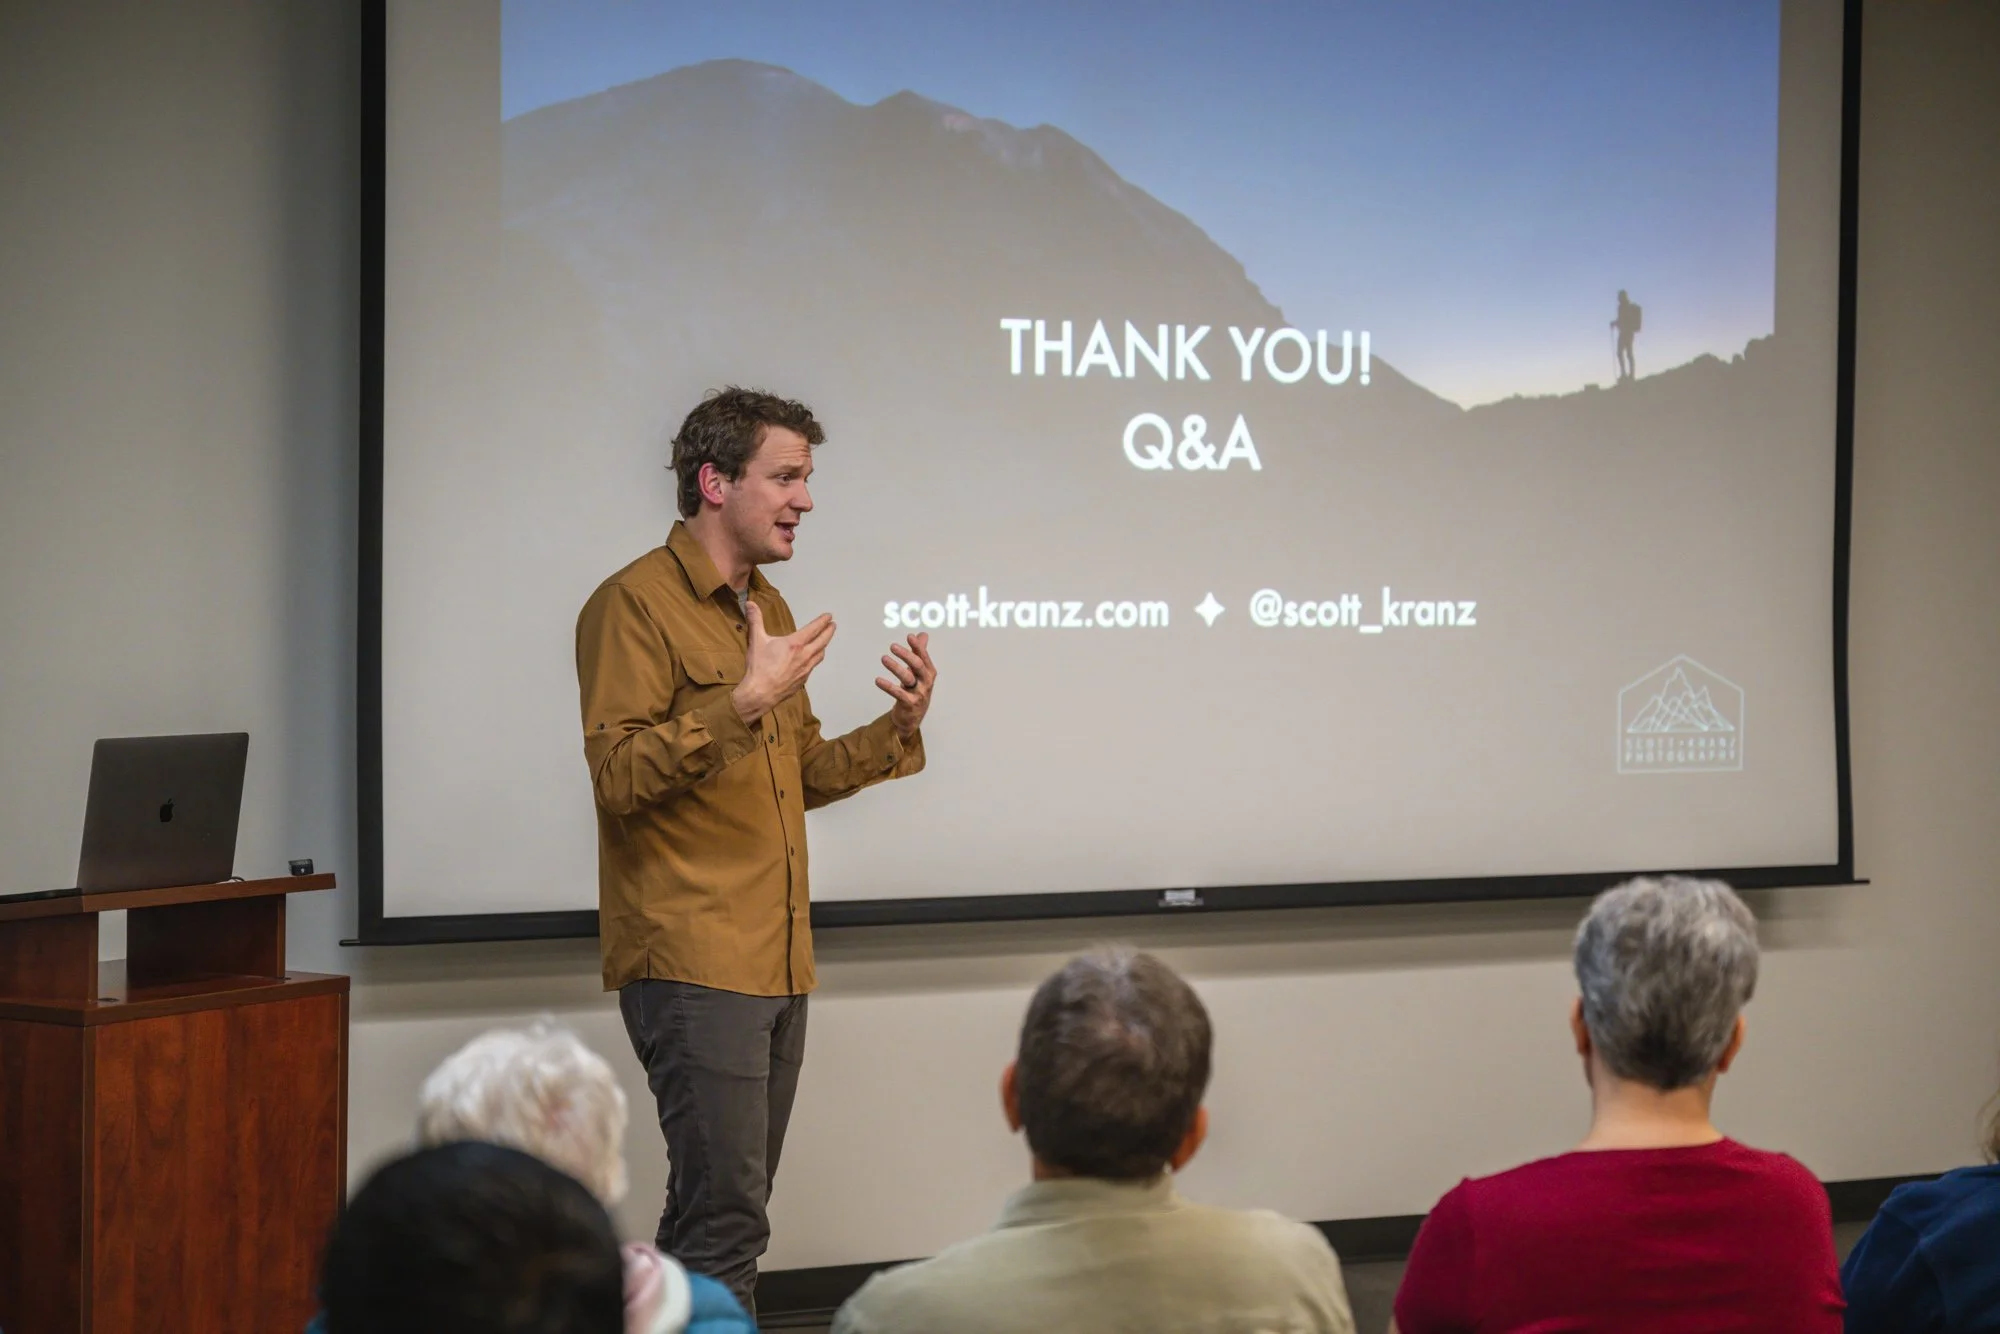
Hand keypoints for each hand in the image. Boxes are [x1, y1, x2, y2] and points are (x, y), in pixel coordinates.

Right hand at [734, 603, 833, 723]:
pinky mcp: (803, 680)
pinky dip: (815, 660)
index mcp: (795, 644)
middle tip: (833, 626)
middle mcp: (804, 656)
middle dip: (829, 632)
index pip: (814, 629)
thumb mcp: (756, 640)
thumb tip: (750, 604)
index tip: (829, 616)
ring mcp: (805, 669)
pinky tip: (811, 661)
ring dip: (824, 646)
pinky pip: (813, 667)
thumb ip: (755, 620)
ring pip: (820, 655)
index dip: (822, 621)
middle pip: (822, 641)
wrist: (760, 693)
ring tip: (824, 642)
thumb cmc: (759, 667)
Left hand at [876, 633, 936, 737]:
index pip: (924, 657)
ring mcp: (919, 693)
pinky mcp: (909, 703)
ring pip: (907, 678)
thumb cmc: (916, 690)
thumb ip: (920, 653)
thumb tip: (923, 635)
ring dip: (895, 667)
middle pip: (918, 665)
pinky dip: (888, 686)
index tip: (909, 637)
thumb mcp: (919, 671)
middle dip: (906, 655)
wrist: (913, 716)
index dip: (918, 647)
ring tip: (884, 658)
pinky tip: (878, 680)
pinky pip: (898, 693)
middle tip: (892, 646)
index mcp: (929, 672)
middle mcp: (926, 682)